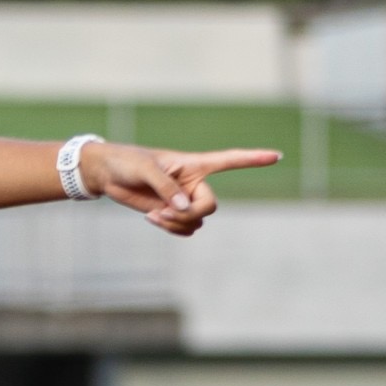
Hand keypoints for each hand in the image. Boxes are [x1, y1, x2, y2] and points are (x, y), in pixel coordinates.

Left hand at [83, 142, 281, 236]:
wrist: (109, 175)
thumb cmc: (127, 163)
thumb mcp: (145, 170)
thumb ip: (166, 187)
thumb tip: (183, 207)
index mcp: (194, 164)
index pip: (229, 160)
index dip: (253, 159)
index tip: (277, 156)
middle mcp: (194, 183)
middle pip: (210, 206)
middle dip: (190, 215)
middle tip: (166, 212)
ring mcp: (184, 200)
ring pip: (197, 222)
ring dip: (177, 224)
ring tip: (155, 216)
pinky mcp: (172, 213)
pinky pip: (184, 229)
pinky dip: (172, 229)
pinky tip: (154, 219)